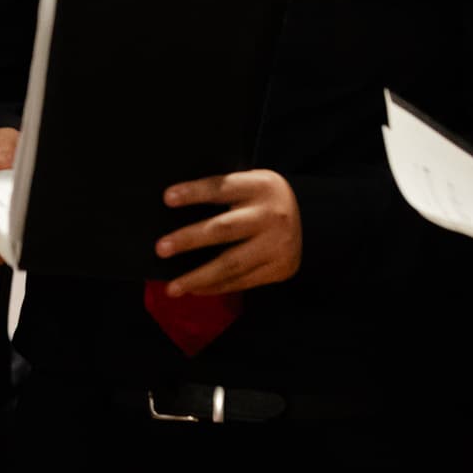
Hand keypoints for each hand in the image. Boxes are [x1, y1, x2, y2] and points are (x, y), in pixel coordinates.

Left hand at [154, 169, 301, 296]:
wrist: (311, 220)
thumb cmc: (262, 199)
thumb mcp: (250, 184)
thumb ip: (222, 193)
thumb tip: (173, 207)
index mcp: (259, 186)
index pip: (221, 188)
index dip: (194, 192)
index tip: (167, 198)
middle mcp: (270, 215)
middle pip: (224, 229)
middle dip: (189, 239)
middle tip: (161, 248)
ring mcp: (277, 245)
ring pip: (231, 263)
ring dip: (198, 277)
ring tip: (173, 287)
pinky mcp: (280, 268)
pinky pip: (242, 281)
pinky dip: (215, 286)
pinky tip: (195, 289)